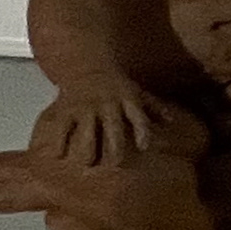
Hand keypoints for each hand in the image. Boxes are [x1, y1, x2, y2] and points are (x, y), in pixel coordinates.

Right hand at [33, 78, 191, 169]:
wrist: (85, 65)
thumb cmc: (115, 83)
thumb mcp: (136, 92)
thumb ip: (153, 107)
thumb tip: (172, 121)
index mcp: (127, 100)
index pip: (138, 116)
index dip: (143, 131)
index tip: (144, 147)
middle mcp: (107, 104)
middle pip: (113, 127)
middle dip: (115, 147)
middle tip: (116, 164)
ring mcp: (86, 107)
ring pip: (87, 131)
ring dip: (88, 149)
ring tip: (88, 163)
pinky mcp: (67, 109)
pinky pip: (62, 128)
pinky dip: (60, 142)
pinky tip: (58, 156)